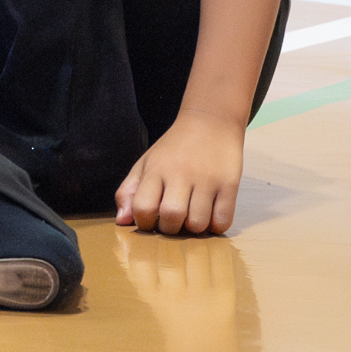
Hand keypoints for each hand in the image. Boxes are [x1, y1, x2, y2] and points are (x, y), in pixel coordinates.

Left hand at [116, 111, 245, 234]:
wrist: (210, 122)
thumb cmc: (173, 149)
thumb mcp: (145, 163)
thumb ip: (129, 191)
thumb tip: (121, 222)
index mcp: (155, 169)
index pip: (142, 207)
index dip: (144, 222)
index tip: (151, 220)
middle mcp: (180, 174)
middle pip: (171, 217)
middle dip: (170, 228)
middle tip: (173, 221)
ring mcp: (207, 179)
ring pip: (198, 223)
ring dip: (193, 229)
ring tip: (192, 217)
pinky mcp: (229, 184)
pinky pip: (222, 220)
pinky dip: (216, 226)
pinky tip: (211, 215)